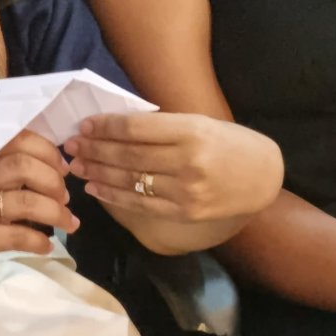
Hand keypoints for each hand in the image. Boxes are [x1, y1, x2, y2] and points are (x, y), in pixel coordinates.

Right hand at [0, 130, 78, 296]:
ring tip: (68, 222)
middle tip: (65, 196)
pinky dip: (39, 241)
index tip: (63, 168)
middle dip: (52, 180)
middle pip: (21, 165)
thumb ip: (14, 170)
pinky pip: (16, 236)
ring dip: (55, 211)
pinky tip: (48, 246)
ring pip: (24, 201)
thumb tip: (60, 163)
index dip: (46, 151)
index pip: (16, 140)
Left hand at [64, 112, 282, 222]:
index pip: (137, 128)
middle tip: (72, 144)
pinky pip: (141, 205)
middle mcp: (187, 161)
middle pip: (129, 155)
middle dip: (95, 149)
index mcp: (191, 130)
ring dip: (99, 173)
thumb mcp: (201, 123)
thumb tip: (116, 127)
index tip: (86, 124)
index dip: (107, 126)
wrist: (263, 176)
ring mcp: (186, 191)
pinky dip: (114, 197)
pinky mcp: (184, 213)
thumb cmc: (229, 142)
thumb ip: (164, 127)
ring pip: (131, 181)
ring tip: (78, 165)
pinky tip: (97, 189)